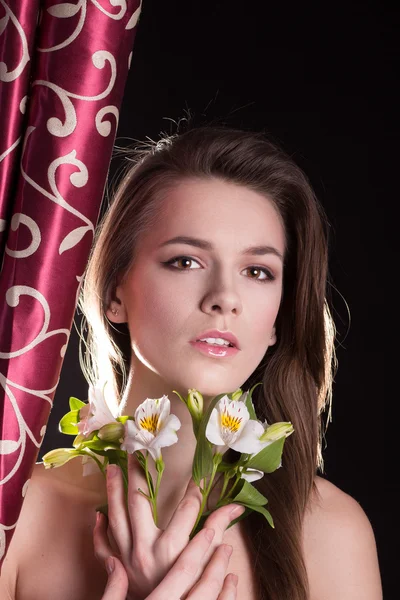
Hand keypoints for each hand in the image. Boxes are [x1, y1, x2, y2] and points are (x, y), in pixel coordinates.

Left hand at [94, 454, 243, 598]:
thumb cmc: (188, 592)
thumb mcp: (207, 562)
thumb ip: (218, 530)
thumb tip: (236, 507)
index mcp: (173, 549)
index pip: (188, 508)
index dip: (197, 486)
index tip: (199, 466)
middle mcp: (147, 550)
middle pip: (140, 503)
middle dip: (138, 473)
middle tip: (136, 448)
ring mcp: (128, 558)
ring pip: (117, 518)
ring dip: (113, 491)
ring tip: (112, 467)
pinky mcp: (117, 569)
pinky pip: (103, 547)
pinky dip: (99, 530)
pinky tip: (98, 513)